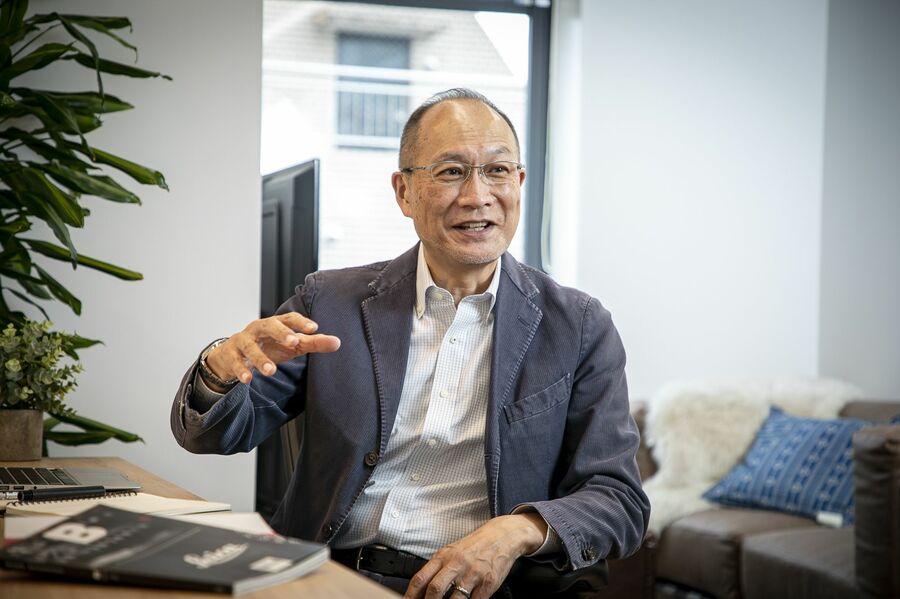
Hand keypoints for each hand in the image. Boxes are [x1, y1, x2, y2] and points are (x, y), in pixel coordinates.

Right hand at [206, 312, 340, 384]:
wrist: (233, 354)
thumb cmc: (268, 346)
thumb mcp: (291, 345)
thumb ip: (313, 343)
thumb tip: (337, 342)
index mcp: (276, 324)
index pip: (289, 318)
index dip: (301, 322)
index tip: (314, 329)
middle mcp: (258, 328)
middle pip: (268, 325)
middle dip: (281, 333)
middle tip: (294, 342)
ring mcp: (242, 340)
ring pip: (250, 346)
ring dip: (260, 358)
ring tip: (271, 371)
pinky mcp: (230, 354)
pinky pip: (234, 361)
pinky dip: (241, 370)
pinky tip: (248, 379)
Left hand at [404, 513, 546, 598]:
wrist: (502, 536)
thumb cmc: (475, 545)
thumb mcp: (452, 551)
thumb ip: (437, 568)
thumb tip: (420, 589)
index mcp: (444, 556)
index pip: (421, 578)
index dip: (411, 595)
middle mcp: (457, 564)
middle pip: (435, 589)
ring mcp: (473, 574)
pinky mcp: (488, 583)